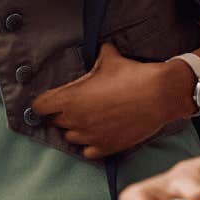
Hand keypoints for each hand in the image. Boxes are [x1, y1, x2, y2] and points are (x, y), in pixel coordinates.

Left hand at [31, 42, 195, 159]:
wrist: (159, 94)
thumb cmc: (131, 75)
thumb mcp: (108, 58)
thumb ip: (97, 56)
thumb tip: (102, 47)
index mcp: (70, 98)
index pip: (39, 107)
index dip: (43, 102)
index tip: (50, 99)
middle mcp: (76, 120)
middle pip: (55, 122)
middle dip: (61, 114)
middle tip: (75, 105)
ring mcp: (91, 136)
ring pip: (70, 137)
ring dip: (75, 129)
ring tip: (88, 119)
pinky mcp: (107, 148)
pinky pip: (87, 152)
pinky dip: (89, 145)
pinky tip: (98, 135)